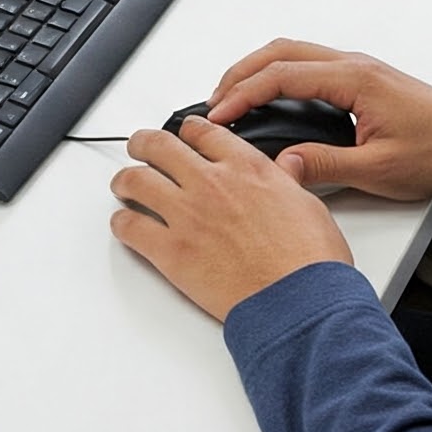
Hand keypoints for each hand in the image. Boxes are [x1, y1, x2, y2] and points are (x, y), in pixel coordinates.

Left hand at [110, 116, 352, 321]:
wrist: (298, 301)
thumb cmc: (309, 261)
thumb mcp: (309, 204)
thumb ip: (287, 180)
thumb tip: (287, 168)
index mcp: (246, 167)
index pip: (203, 132)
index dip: (188, 130)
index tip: (184, 134)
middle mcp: (211, 182)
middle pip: (160, 146)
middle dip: (144, 144)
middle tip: (140, 147)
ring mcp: (187, 215)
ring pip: (136, 181)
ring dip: (125, 179)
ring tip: (122, 183)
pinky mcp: (171, 252)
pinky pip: (130, 228)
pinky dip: (122, 224)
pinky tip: (124, 225)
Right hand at [206, 39, 431, 200]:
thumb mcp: (380, 169)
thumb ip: (326, 166)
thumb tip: (281, 165)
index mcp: (354, 79)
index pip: (281, 76)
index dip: (242, 94)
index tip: (217, 114)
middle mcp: (354, 65)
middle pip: (280, 52)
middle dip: (239, 73)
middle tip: (214, 102)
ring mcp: (359, 69)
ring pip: (293, 53)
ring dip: (258, 70)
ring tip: (233, 99)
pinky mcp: (363, 79)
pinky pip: (309, 64)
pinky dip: (279, 75)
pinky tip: (272, 98)